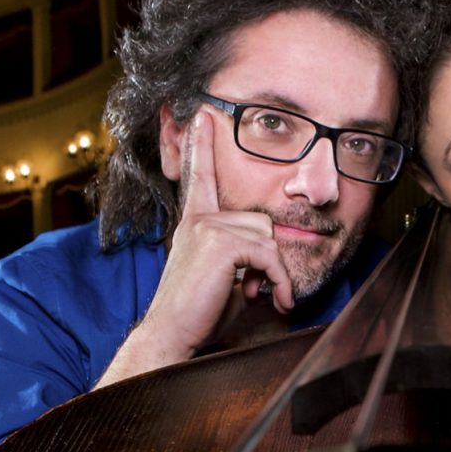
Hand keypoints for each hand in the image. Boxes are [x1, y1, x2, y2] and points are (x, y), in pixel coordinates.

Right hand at [96, 111, 292, 386]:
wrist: (172, 336)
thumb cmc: (200, 312)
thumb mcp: (226, 276)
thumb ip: (244, 255)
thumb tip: (270, 254)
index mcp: (195, 222)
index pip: (200, 177)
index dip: (201, 147)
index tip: (200, 115)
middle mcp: (199, 218)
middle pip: (262, 220)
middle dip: (268, 257)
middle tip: (254, 288)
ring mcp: (208, 227)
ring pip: (268, 236)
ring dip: (273, 271)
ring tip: (257, 295)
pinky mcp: (220, 242)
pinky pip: (269, 255)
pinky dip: (278, 280)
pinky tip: (273, 301)